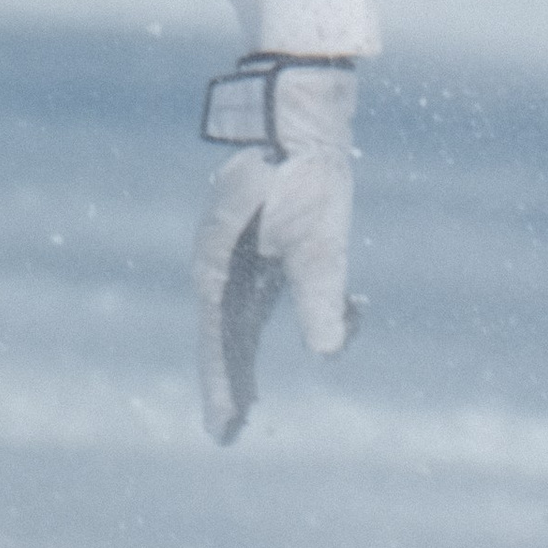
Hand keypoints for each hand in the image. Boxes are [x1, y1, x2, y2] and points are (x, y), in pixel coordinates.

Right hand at [192, 55, 358, 443]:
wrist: (298, 114)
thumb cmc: (305, 176)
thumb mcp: (318, 240)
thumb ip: (320, 296)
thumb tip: (329, 354)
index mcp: (219, 269)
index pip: (218, 344)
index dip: (223, 389)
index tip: (226, 433)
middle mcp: (218, 265)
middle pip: (222, 336)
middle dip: (230, 382)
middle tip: (229, 434)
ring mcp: (233, 251)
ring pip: (238, 316)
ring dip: (246, 355)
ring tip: (251, 403)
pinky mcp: (256, 238)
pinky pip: (258, 290)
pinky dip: (276, 315)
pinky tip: (320, 322)